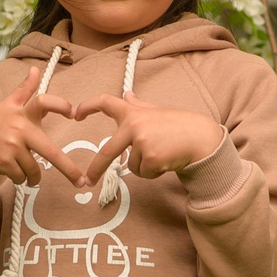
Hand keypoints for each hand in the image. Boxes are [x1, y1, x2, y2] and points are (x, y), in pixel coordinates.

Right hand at [0, 70, 82, 187]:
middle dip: (68, 169)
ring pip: (34, 170)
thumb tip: (35, 69)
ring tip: (27, 173)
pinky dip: (20, 179)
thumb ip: (25, 89)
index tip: (73, 113)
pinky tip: (12, 172)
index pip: (43, 102)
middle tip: (81, 182)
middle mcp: (19, 128)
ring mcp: (11, 146)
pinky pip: (21, 177)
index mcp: (23, 113)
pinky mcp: (3, 162)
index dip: (59, 105)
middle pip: (50, 152)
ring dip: (33, 176)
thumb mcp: (9, 104)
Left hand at [75, 93, 226, 180]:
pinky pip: (143, 173)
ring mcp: (141, 142)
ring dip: (144, 166)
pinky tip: (166, 161)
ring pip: (131, 166)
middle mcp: (134, 125)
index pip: (105, 102)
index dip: (87, 106)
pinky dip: (153, 172)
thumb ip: (139, 106)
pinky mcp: (150, 157)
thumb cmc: (180, 125)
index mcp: (133, 112)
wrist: (201, 138)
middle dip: (96, 168)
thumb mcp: (157, 111)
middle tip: (88, 181)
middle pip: (107, 151)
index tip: (75, 114)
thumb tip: (127, 95)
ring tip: (162, 154)